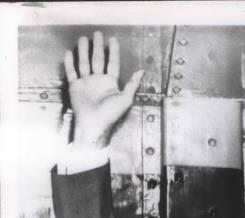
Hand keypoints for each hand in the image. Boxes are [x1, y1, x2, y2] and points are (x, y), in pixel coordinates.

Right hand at [64, 31, 143, 147]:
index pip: (112, 63)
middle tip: (97, 34)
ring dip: (83, 51)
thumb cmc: (111, 113)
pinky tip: (69, 53)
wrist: (94, 124)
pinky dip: (69, 63)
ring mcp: (86, 83)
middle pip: (98, 60)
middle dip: (97, 47)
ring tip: (83, 39)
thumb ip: (132, 84)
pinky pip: (72, 72)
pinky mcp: (75, 86)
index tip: (113, 40)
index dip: (113, 52)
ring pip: (84, 63)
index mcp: (110, 82)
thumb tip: (142, 71)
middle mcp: (98, 80)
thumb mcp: (125, 98)